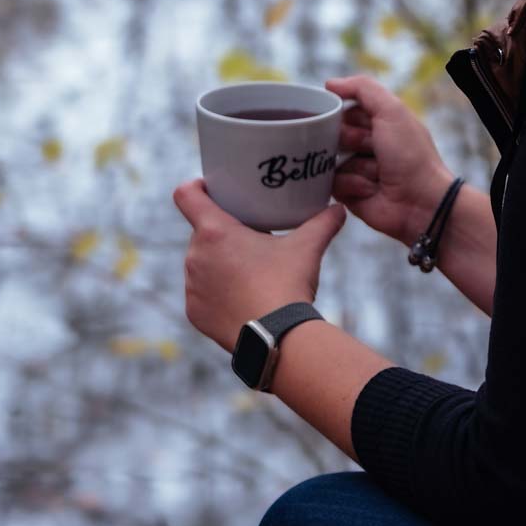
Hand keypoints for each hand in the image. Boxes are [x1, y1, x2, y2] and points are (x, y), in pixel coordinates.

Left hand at [173, 178, 346, 351]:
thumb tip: (339, 209)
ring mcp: (192, 286)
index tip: (212, 189)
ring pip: (201, 263)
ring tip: (247, 269)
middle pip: (201, 232)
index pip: (186, 195)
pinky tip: (240, 296)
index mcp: (215, 232)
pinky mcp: (194, 312)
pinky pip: (201, 293)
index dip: (196, 187)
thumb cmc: (287, 285)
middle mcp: (194, 257)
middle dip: (221, 232)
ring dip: (218, 262)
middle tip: (248, 236)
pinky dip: (217, 292)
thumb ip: (323, 223)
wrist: (278, 338)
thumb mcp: (308, 247)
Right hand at [325, 74, 454, 246]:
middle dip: (347, 140)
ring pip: (330, 160)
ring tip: (376, 174)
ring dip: (354, 166)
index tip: (347, 118)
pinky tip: (372, 189)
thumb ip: (363, 89)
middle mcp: (367, 144)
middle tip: (368, 146)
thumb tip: (330, 83)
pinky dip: (352, 185)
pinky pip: (333, 184)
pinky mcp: (350, 193)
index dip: (343, 113)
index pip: (344, 110)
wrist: (422, 202)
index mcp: (379, 122)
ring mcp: (357, 169)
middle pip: (333, 134)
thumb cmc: (411, 155)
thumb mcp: (391, 111)